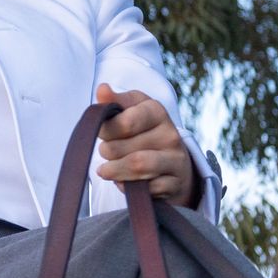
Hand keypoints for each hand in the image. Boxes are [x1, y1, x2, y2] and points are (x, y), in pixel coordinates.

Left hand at [94, 83, 196, 207]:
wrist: (173, 163)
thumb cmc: (143, 133)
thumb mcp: (131, 111)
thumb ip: (114, 101)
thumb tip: (102, 89)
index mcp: (157, 111)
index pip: (125, 122)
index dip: (106, 130)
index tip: (101, 133)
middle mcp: (170, 134)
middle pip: (124, 147)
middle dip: (107, 152)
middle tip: (105, 152)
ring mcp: (176, 159)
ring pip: (136, 166)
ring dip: (114, 171)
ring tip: (106, 170)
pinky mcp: (176, 183)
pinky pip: (146, 188)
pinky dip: (129, 187)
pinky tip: (125, 182)